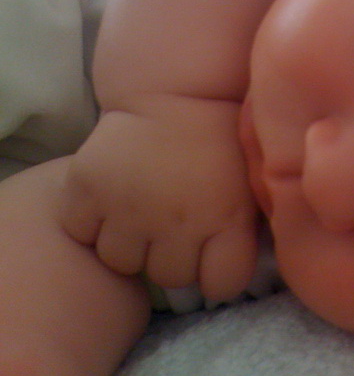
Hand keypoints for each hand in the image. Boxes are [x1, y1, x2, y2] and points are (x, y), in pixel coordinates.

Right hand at [62, 97, 258, 300]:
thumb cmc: (222, 140)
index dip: (218, 275)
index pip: (222, 286)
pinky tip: (110, 200)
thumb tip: (241, 275)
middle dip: (173, 258)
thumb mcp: (252, 186)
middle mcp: (179, 220)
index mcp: (227, 218)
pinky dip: (90, 222)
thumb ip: (246, 232)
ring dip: (130, 245)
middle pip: (170, 278)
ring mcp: (129, 206)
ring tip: (140, 215)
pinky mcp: (88, 187)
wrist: (180, 89)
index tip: (212, 257)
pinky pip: (80, 231)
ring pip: (121, 262)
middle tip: (173, 229)